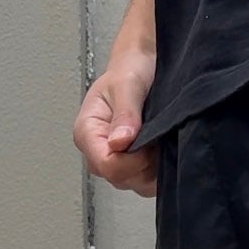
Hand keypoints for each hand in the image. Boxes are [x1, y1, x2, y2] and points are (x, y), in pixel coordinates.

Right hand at [73, 50, 157, 195]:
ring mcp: (114, 162)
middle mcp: (96, 152)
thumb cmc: (131, 68)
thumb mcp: (128, 83)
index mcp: (86, 132)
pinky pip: (147, 183)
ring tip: (159, 139)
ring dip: (154, 168)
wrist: (143, 64)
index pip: (106, 165)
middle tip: (156, 136)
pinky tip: (162, 148)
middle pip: (121, 178)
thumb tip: (119, 142)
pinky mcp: (131, 167)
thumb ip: (125, 113)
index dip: (132, 161)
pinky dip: (159, 171)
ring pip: (136, 184)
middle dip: (144, 164)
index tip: (149, 142)